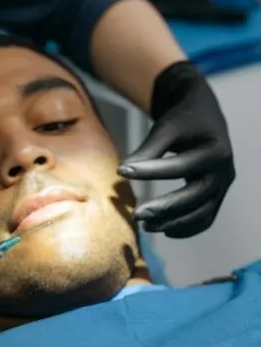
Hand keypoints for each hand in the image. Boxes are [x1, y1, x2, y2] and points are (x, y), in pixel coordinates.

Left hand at [118, 61, 234, 237]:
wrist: (204, 117)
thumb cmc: (184, 120)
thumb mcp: (167, 127)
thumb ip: (148, 149)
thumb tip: (122, 171)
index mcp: (215, 151)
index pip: (180, 166)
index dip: (150, 171)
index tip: (122, 171)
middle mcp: (224, 173)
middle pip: (194, 197)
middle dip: (165, 208)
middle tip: (137, 215)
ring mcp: (223, 187)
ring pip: (201, 213)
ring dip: (174, 223)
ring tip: (146, 226)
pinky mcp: (217, 196)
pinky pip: (205, 218)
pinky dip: (186, 227)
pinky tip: (164, 229)